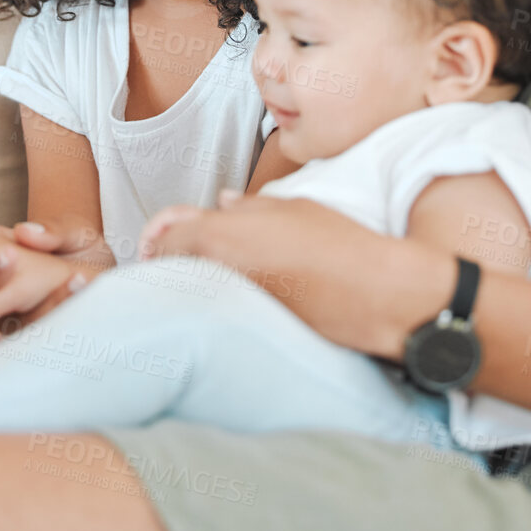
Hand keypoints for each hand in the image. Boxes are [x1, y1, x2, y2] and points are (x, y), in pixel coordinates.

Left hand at [142, 192, 454, 359]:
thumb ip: (247, 206)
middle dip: (167, 261)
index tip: (160, 238)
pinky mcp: (246, 326)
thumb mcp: (290, 207)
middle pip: (169, 269)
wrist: (370, 292)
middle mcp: (215, 272)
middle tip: (174, 256)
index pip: (166, 239)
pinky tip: (229, 295)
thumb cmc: (335, 242)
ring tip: (203, 274)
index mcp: (218, 236)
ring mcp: (228, 303)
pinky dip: (214, 300)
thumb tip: (225, 203)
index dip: (161, 235)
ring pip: (191, 290)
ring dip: (190, 282)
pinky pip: (215, 309)